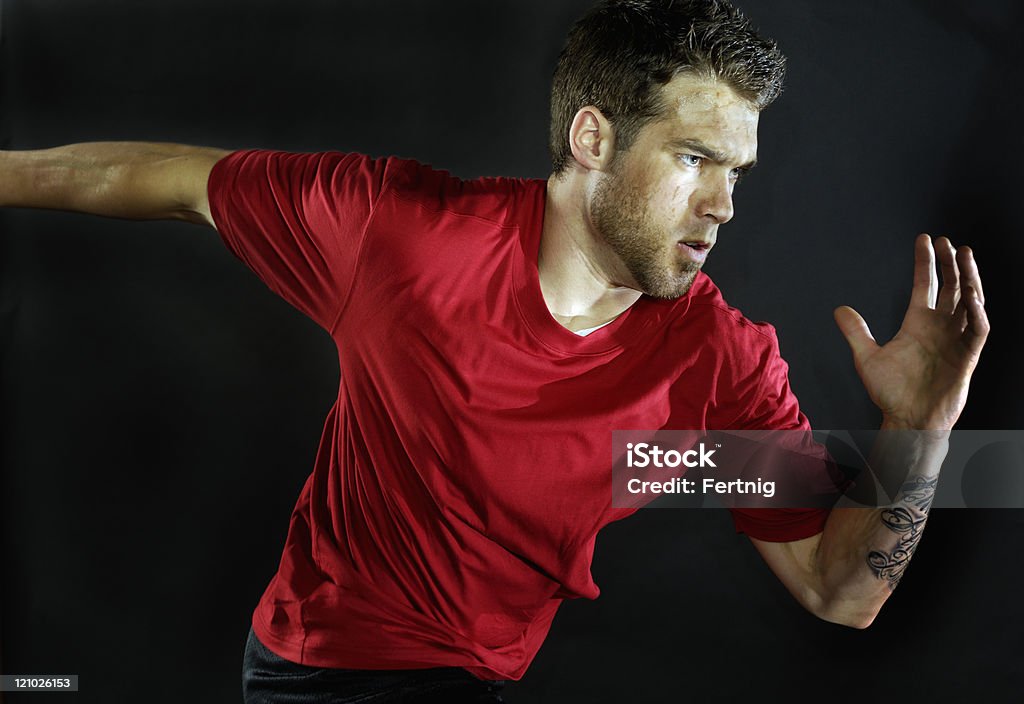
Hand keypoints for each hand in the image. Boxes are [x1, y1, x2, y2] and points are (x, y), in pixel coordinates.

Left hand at [833, 234, 988, 429]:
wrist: (907, 420)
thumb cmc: (890, 393)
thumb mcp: (866, 358)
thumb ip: (856, 332)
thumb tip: (839, 308)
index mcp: (918, 324)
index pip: (926, 285)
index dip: (926, 262)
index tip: (925, 240)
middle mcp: (940, 328)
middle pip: (951, 287)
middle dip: (951, 263)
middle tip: (949, 241)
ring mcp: (955, 340)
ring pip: (969, 302)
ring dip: (969, 279)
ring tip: (966, 256)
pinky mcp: (967, 357)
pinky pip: (977, 330)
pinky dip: (976, 313)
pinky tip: (971, 295)